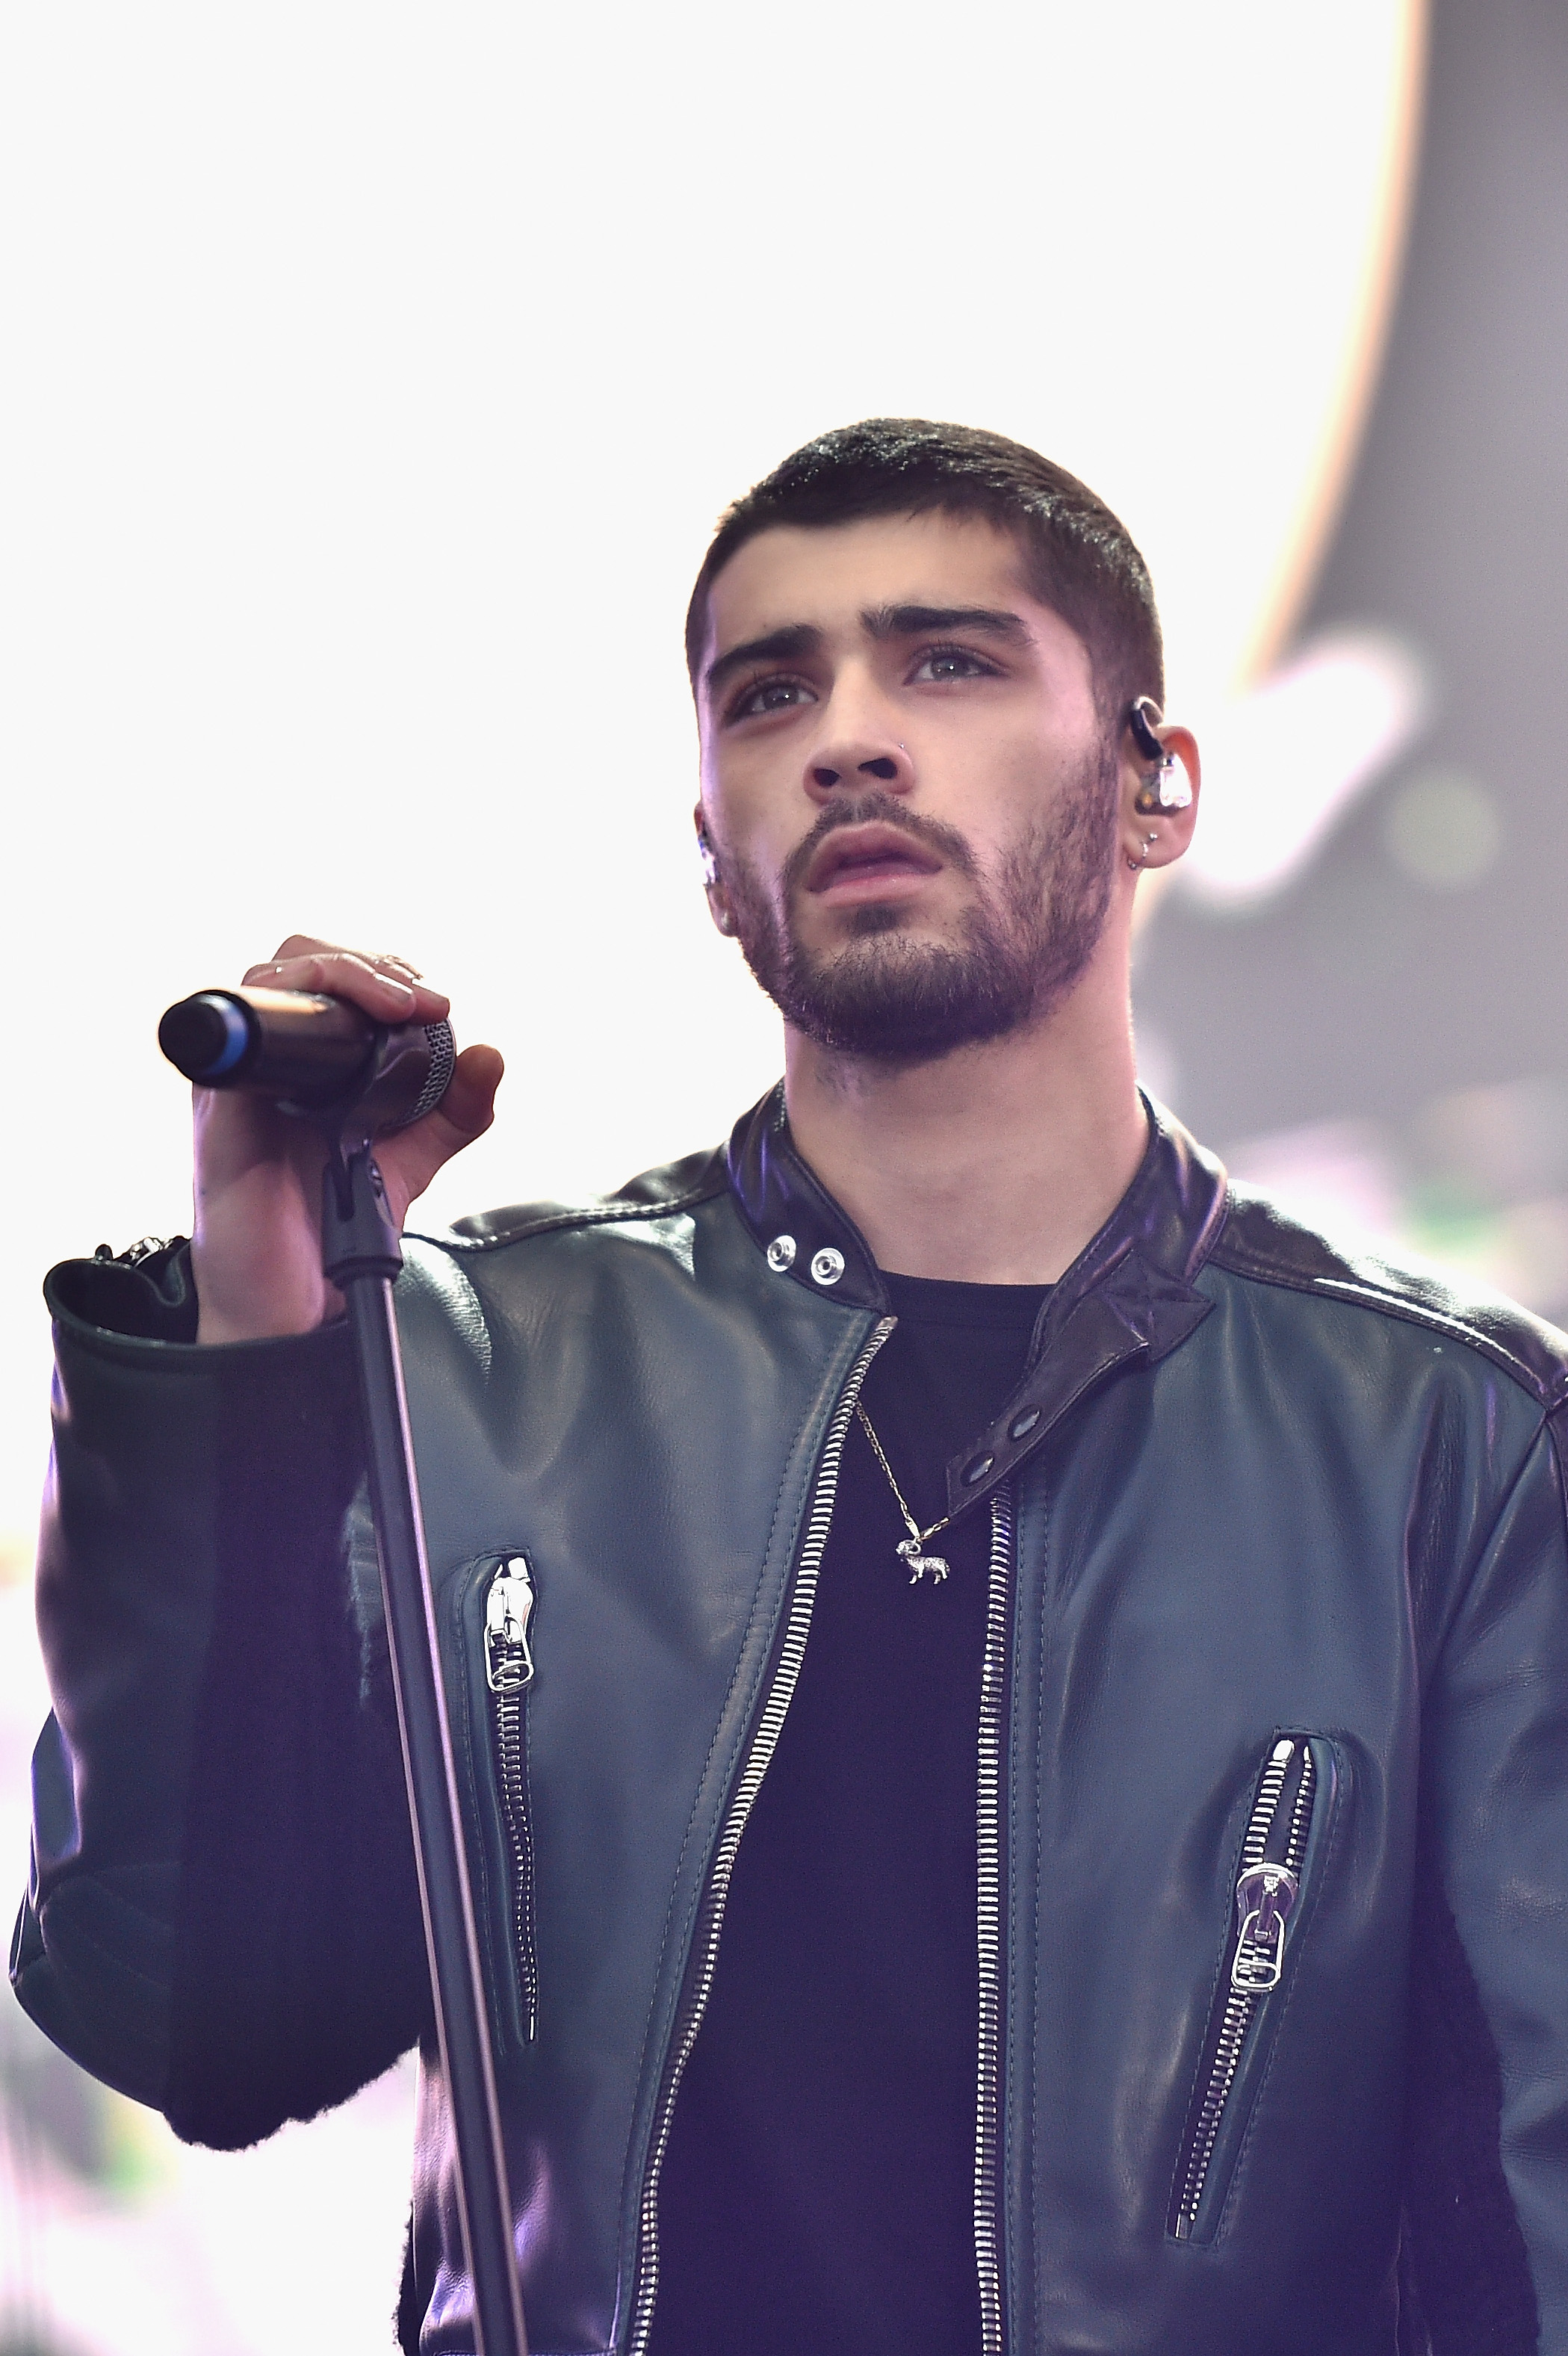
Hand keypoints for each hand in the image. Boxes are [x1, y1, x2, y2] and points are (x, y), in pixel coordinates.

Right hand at [190, 936, 503, 1343]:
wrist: (292, 1300)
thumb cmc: (332, 1225)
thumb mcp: (411, 1158)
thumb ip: (455, 1111)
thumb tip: (491, 1053)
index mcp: (308, 1060)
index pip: (330, 974)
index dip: (380, 968)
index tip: (435, 1001)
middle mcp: (268, 1060)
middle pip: (297, 959)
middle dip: (365, 964)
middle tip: (418, 1002)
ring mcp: (239, 1080)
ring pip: (266, 981)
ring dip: (337, 974)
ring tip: (396, 1007)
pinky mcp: (220, 1109)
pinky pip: (239, 1039)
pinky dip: (288, 1016)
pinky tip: (341, 1036)